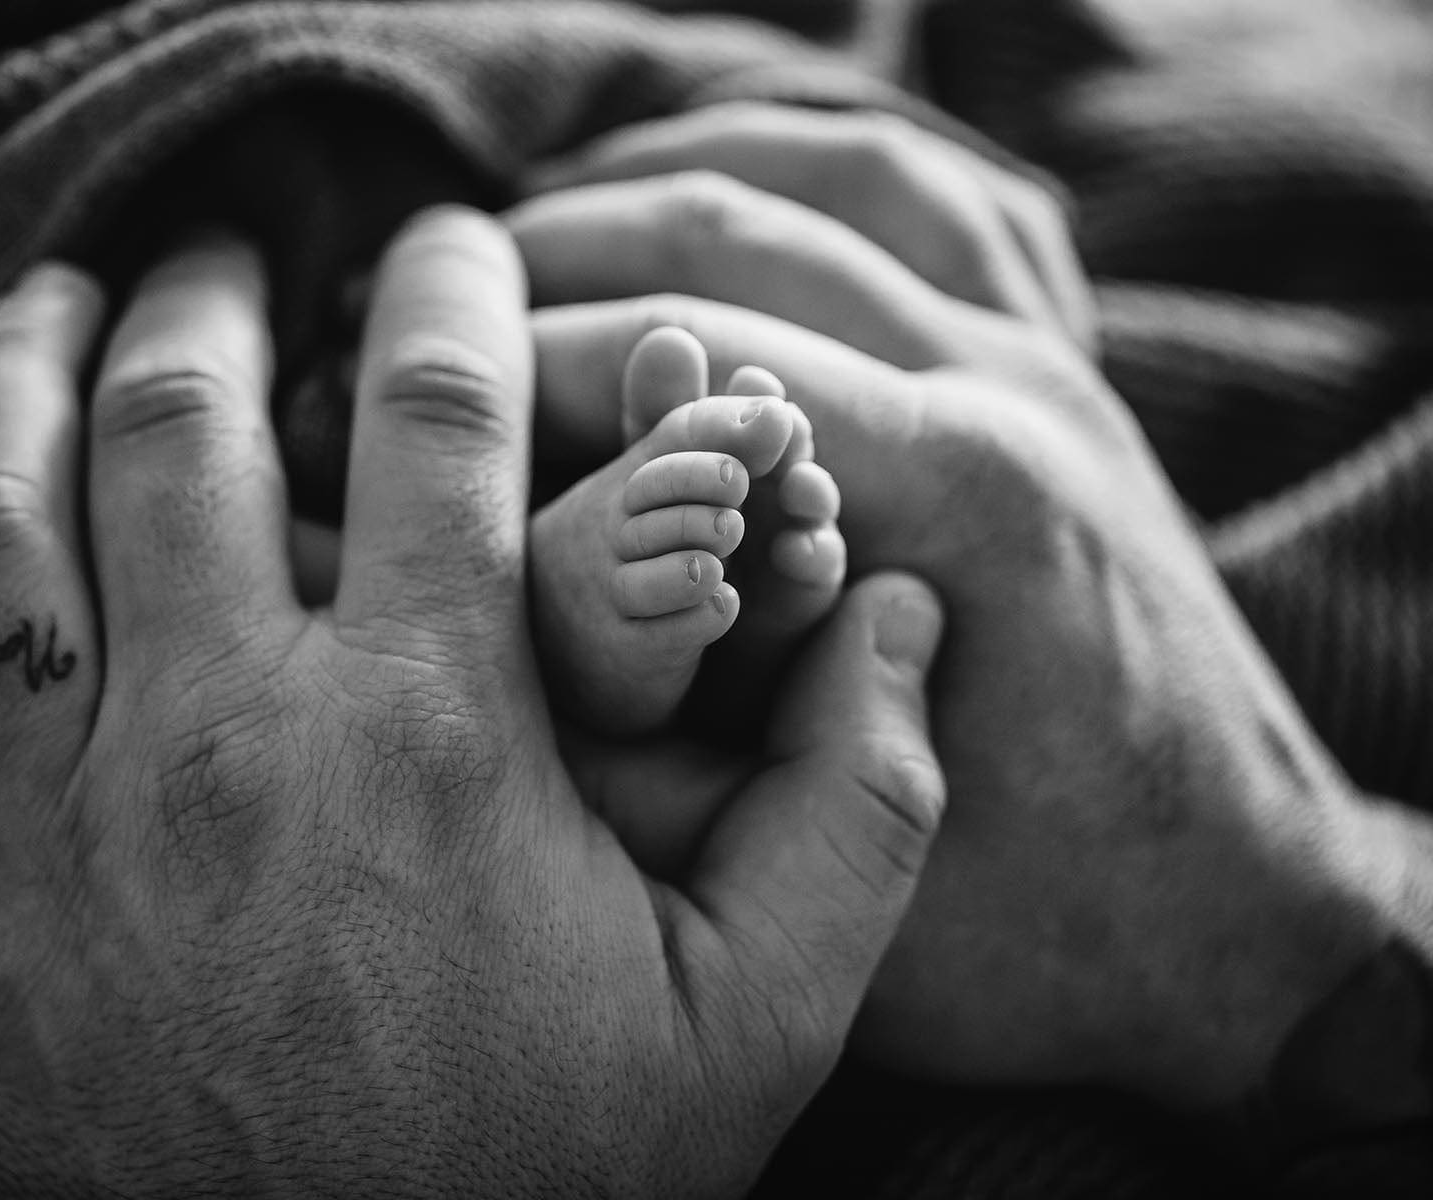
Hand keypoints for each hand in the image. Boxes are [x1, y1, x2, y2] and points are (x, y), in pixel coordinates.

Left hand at [0, 210, 948, 1195]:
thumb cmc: (555, 1187)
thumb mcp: (764, 1018)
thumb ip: (860, 809)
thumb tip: (904, 619)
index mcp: (436, 734)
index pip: (436, 421)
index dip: (448, 293)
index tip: (449, 242)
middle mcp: (232, 737)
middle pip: (183, 418)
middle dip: (210, 294)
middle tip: (237, 249)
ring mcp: (70, 822)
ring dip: (9, 370)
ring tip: (52, 298)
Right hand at [508, 102, 1421, 1109]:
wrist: (1246, 919)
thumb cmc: (1039, 923)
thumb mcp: (795, 870)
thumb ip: (632, 749)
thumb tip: (470, 639)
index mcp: (952, 491)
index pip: (672, 355)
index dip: (517, 362)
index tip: (420, 394)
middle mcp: (1011, 386)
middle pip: (737, 232)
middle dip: (562, 247)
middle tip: (450, 301)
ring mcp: (1057, 362)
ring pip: (844, 177)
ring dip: (683, 178)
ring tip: (556, 218)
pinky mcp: (1075, 375)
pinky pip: (953, 200)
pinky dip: (828, 168)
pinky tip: (745, 194)